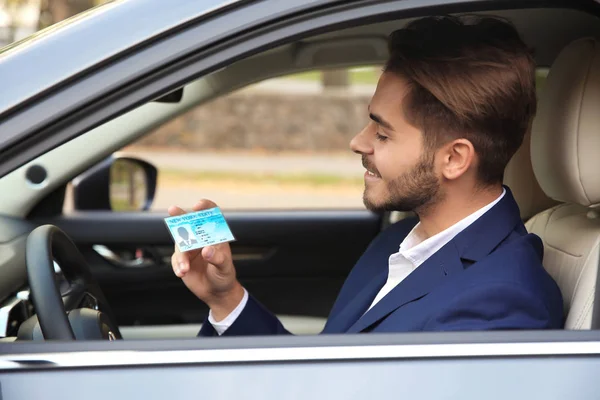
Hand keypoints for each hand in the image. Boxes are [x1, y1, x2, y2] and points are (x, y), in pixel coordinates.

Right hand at [169, 199, 243, 319]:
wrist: (216, 292)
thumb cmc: (224, 275)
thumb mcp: (224, 267)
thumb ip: (217, 258)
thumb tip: (206, 250)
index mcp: (215, 235)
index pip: (211, 215)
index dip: (206, 207)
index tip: (198, 206)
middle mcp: (201, 238)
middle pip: (189, 222)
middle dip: (180, 215)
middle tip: (173, 209)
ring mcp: (190, 248)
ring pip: (180, 244)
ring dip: (181, 256)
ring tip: (184, 269)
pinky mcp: (181, 259)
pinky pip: (175, 259)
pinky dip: (177, 265)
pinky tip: (182, 273)